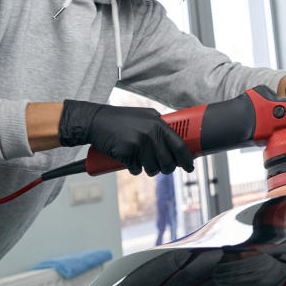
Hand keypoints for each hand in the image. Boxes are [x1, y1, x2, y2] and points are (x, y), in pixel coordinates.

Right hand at [58, 100, 194, 175]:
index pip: (179, 145)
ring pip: (152, 168)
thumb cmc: (121, 120)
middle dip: (166, 169)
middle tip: (162, 168)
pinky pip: (136, 169)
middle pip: (167, 162)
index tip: (190, 167)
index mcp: (159, 124)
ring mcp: (139, 143)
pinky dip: (133, 168)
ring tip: (141, 161)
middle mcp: (151, 133)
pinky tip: (128, 159)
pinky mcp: (126, 152)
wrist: (95, 121)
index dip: (186, 159)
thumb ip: (159, 126)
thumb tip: (176, 142)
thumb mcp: (145, 116)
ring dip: (148, 169)